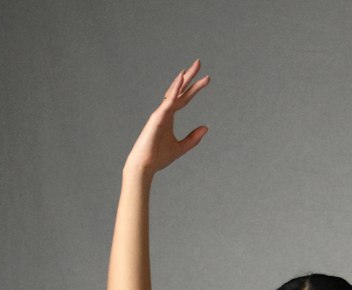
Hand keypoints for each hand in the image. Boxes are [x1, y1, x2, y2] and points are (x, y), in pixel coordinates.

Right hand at [126, 60, 210, 175]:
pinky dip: (175, 89)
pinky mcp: (157, 117)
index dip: (195, 88)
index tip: (206, 79)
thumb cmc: (158, 157)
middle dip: (190, 76)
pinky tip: (182, 78)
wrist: (144, 166)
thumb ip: (193, 138)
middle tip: (199, 62)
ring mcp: (160, 112)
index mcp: (169, 116)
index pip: (184, 98)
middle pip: (179, 90)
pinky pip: (168, 101)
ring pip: (174, 92)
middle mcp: (164, 111)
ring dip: (184, 78)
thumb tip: (206, 127)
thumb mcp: (180, 148)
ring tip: (194, 67)